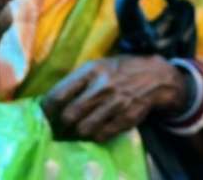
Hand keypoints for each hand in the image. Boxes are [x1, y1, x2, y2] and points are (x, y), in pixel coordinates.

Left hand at [41, 55, 188, 142]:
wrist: (154, 76)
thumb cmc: (119, 71)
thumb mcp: (97, 66)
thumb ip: (76, 81)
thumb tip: (51, 103)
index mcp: (90, 71)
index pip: (58, 95)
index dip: (48, 109)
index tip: (48, 114)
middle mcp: (102, 87)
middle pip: (69, 115)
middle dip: (62, 124)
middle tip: (62, 126)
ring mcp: (115, 104)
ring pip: (83, 129)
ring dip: (78, 132)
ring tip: (79, 128)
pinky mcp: (126, 118)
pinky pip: (100, 136)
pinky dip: (95, 136)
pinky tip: (96, 129)